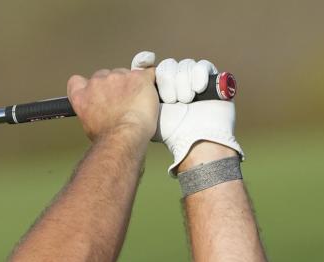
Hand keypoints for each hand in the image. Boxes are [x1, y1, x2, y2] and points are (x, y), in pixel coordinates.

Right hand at [67, 66, 157, 145]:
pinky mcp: (138, 77)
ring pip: (125, 73)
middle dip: (112, 85)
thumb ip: (90, 109)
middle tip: (121, 100)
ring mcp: (118, 77)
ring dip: (130, 83)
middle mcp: (97, 82)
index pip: (77, 81)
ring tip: (136, 102)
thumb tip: (99, 110)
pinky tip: (149, 92)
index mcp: (82, 95)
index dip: (88, 85)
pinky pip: (147, 73)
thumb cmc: (107, 137)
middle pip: (104, 75)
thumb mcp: (88, 124)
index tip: (95, 92)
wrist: (123, 136)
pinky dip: (149, 81)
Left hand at [131, 51, 244, 174]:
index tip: (145, 60)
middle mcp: (175, 81)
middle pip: (167, 65)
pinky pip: (202, 66)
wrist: (195, 139)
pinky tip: (197, 90)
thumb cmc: (168, 131)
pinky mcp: (212, 79)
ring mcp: (193, 79)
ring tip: (184, 101)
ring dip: (183, 83)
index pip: (149, 66)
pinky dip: (198, 76)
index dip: (145, 60)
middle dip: (168, 81)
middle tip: (170, 99)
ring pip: (184, 65)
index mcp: (157, 88)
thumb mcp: (143, 113)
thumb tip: (110, 82)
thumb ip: (130, 98)